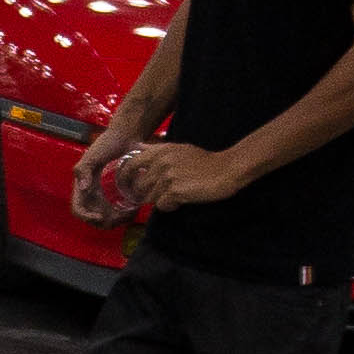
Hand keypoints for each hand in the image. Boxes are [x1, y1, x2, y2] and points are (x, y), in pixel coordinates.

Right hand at [69, 129, 133, 227]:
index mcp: (82, 186)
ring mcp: (103, 194)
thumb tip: (82, 188)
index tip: (101, 217)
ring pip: (107, 217)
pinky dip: (123, 214)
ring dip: (117, 221)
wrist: (126, 135)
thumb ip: (84, 169)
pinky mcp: (115, 193)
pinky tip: (134, 210)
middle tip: (123, 217)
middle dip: (107, 222)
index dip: (87, 217)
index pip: (78, 209)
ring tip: (131, 214)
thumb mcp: (93, 155)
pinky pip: (117, 210)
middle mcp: (91, 193)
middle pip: (94, 218)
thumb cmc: (108, 143)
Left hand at [109, 136, 233, 217]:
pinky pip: (162, 205)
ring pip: (150, 197)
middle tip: (161, 194)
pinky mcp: (174, 191)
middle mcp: (160, 162)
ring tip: (177, 195)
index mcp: (161, 151)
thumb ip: (156, 150)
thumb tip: (137, 147)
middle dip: (147, 193)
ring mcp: (166, 177)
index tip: (128, 185)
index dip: (126, 177)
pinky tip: (181, 201)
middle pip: (140, 185)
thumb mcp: (179, 149)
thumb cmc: (205, 160)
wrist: (227, 168)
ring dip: (161, 200)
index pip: (132, 164)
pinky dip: (170, 206)